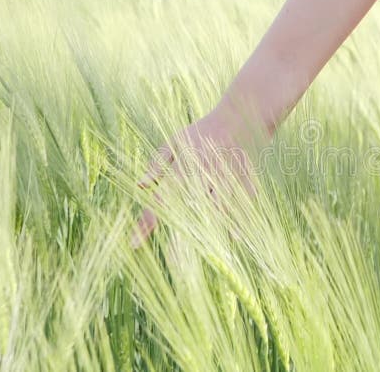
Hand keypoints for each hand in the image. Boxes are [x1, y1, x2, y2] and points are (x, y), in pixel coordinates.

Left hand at [131, 110, 264, 248]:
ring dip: (209, 231)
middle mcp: (203, 174)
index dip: (146, 222)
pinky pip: (241, 204)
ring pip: (216, 209)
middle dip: (179, 235)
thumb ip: (157, 163)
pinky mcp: (245, 180)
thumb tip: (139, 184)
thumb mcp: (175, 140)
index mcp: (183, 166)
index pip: (160, 199)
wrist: (241, 115)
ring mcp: (226, 178)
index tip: (134, 244)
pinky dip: (239, 220)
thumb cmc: (202, 131)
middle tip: (172, 262)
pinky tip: (234, 238)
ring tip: (204, 255)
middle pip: (188, 210)